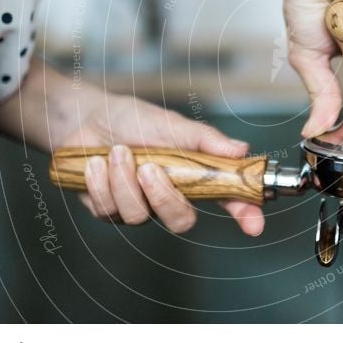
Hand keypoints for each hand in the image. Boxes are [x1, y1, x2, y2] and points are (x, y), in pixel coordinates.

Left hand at [59, 94, 264, 235]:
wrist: (87, 118)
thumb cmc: (135, 120)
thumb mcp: (173, 125)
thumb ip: (205, 141)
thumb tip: (241, 150)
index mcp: (194, 176)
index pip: (227, 199)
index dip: (244, 214)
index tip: (254, 224)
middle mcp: (170, 197)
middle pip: (181, 221)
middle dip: (163, 197)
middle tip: (149, 168)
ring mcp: (140, 208)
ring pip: (138, 215)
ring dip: (124, 180)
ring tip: (117, 151)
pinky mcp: (109, 211)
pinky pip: (108, 210)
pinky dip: (101, 182)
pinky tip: (96, 162)